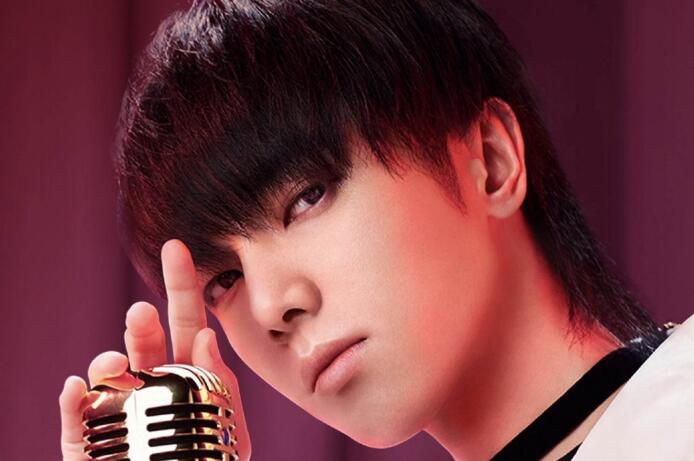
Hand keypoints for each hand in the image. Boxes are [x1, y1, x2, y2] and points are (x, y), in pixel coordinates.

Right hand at [59, 239, 251, 459]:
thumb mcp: (232, 434)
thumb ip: (225, 389)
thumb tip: (208, 338)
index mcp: (189, 372)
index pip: (187, 322)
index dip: (182, 285)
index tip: (176, 248)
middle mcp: (151, 381)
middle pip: (145, 341)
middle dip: (142, 323)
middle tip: (141, 312)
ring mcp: (118, 406)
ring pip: (108, 373)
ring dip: (108, 360)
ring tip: (114, 365)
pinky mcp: (88, 438)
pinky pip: (77, 415)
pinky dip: (73, 400)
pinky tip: (78, 388)